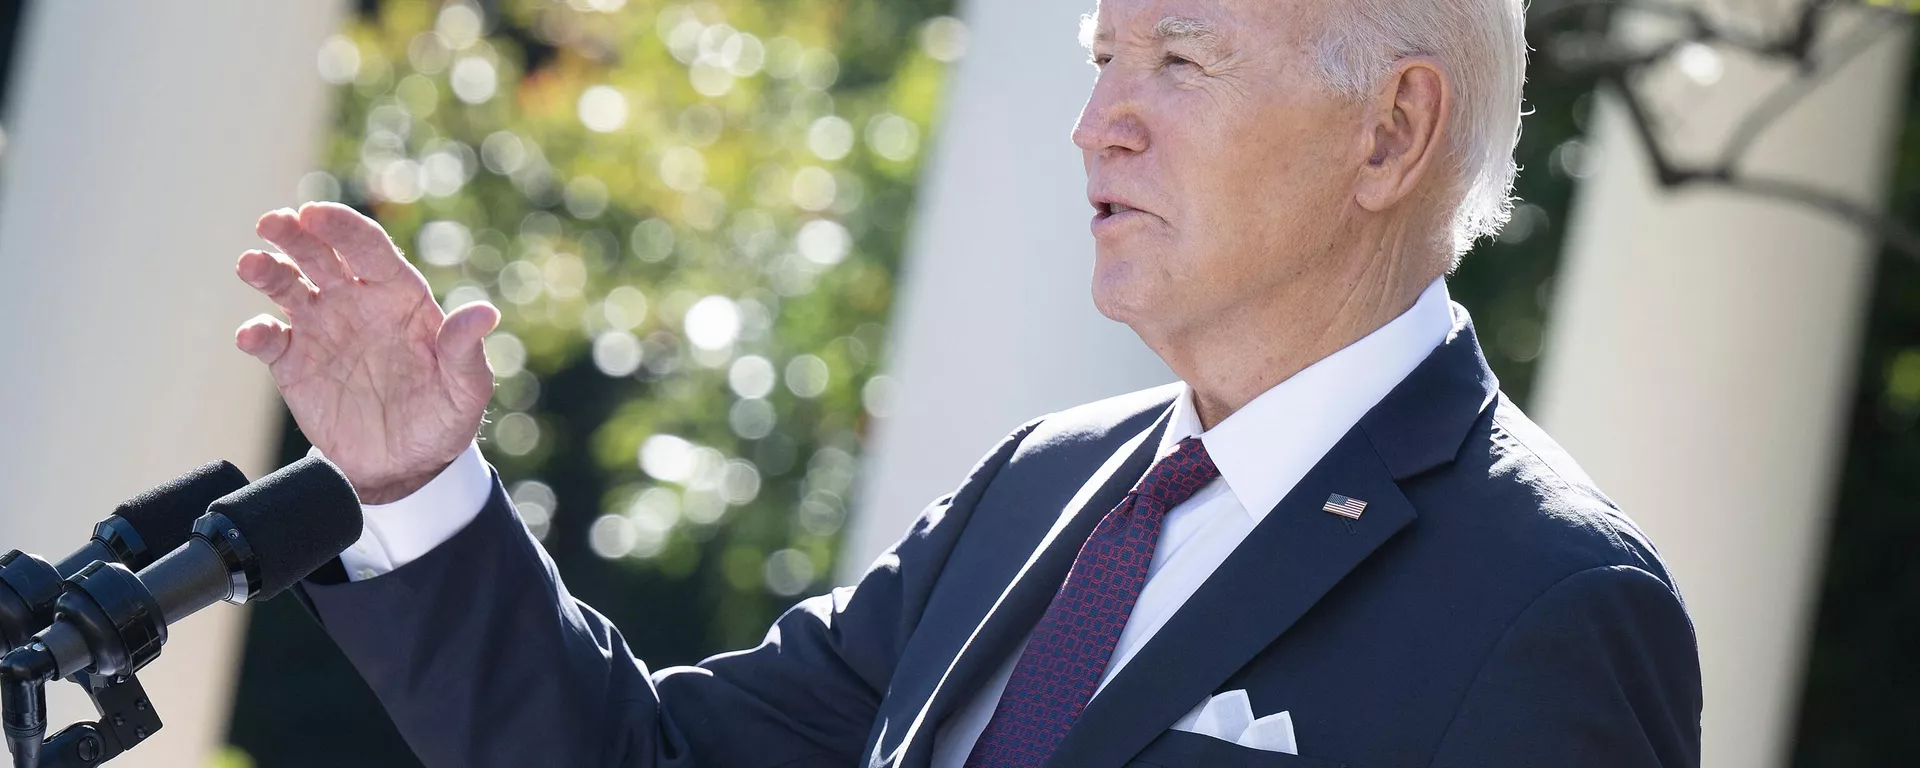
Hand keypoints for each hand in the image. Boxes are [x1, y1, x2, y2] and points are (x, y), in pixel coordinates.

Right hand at [234, 202, 500, 503]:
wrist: (407, 465)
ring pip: (287, 286)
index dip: (342, 227)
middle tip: (273, 222)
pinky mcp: (294, 363)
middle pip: (320, 255)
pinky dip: (258, 334)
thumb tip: (485, 313)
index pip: (368, 247)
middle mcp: (355, 301)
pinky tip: (254, 336)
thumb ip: (465, 349)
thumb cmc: (444, 417)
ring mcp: (321, 329)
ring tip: (251, 264)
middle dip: (295, 234)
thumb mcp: (466, 387)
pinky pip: (270, 340)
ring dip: (267, 271)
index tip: (315, 213)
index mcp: (398, 294)